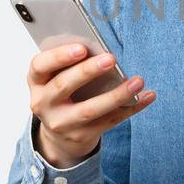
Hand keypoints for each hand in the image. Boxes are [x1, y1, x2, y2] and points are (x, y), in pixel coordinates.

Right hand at [27, 43, 155, 167]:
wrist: (60, 133)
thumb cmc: (63, 92)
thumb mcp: (56, 77)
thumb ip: (71, 63)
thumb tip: (101, 50)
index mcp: (36, 82)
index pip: (40, 66)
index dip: (59, 57)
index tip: (82, 48)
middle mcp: (43, 103)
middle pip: (63, 86)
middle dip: (88, 71)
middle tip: (111, 58)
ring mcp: (61, 123)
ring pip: (90, 110)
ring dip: (116, 94)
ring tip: (138, 81)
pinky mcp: (81, 136)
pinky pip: (110, 121)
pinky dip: (131, 108)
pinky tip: (148, 96)